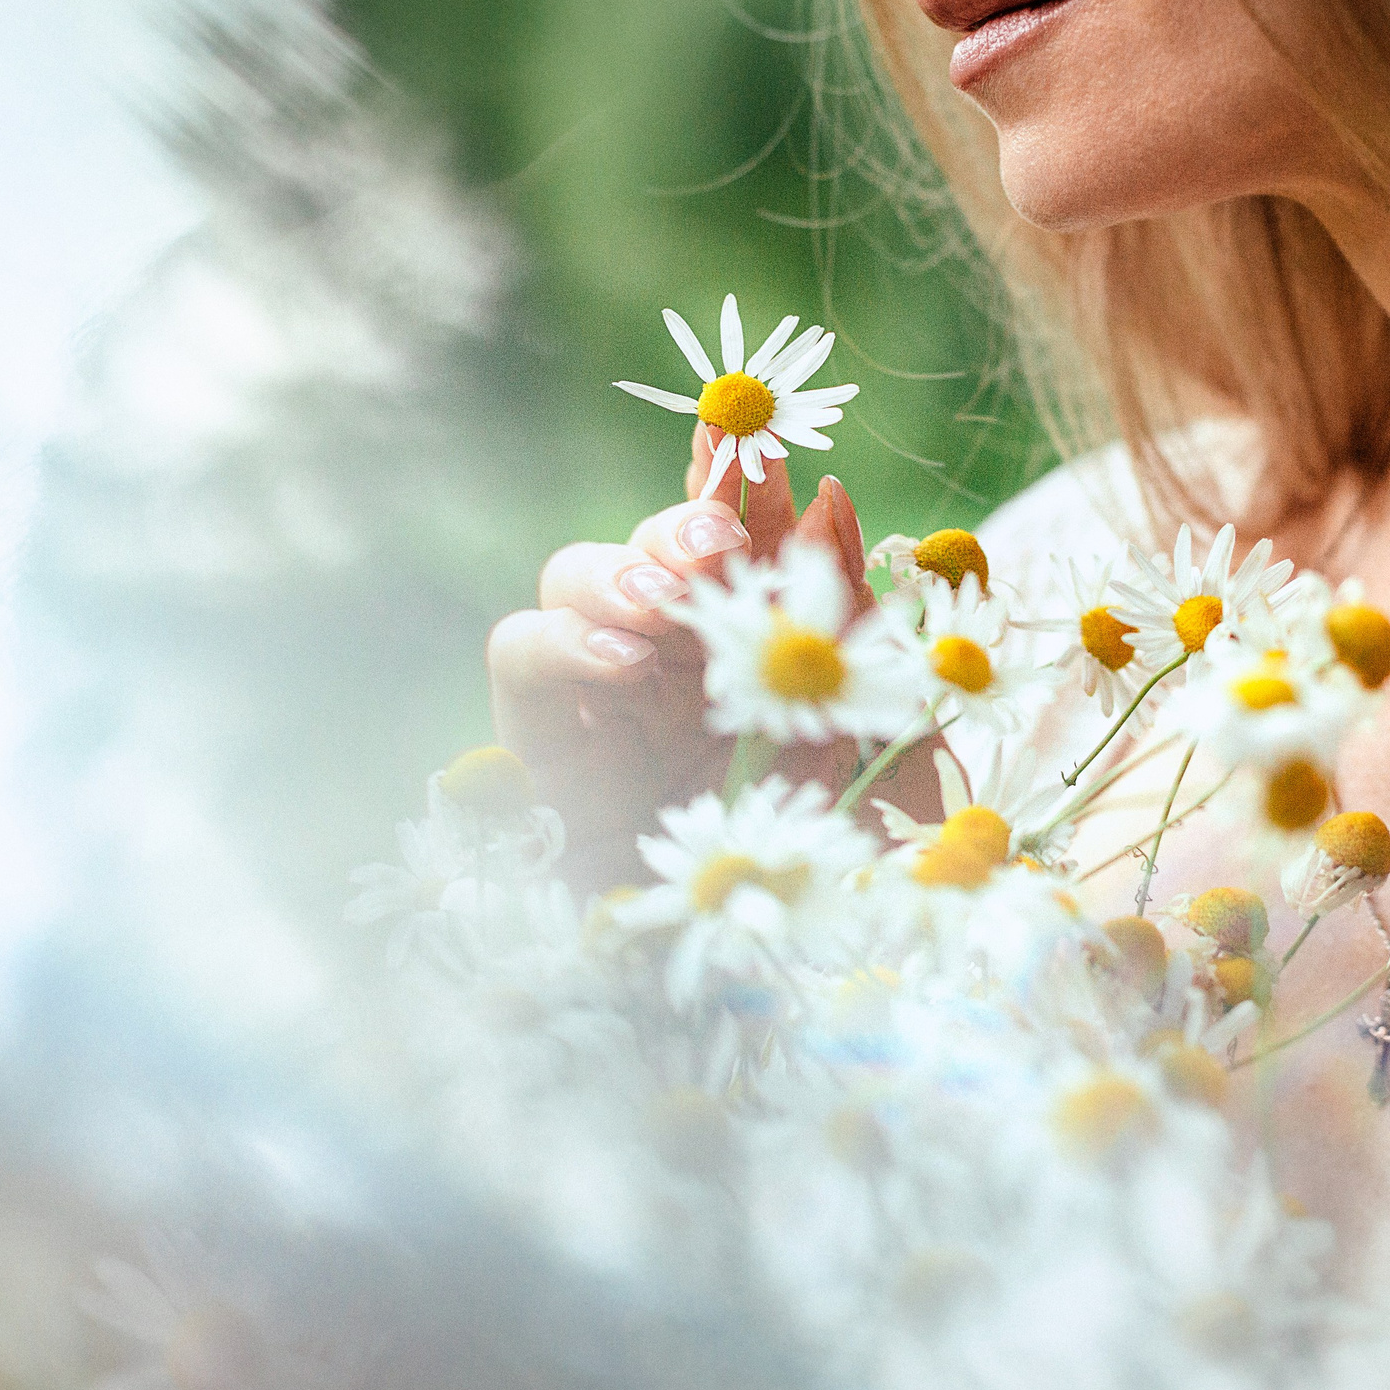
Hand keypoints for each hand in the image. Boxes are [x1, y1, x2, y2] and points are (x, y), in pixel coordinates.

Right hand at [487, 423, 892, 886]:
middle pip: (649, 540)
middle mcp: (668, 650)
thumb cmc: (821, 852)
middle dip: (679, 521)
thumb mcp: (872, 726)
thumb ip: (849, 613)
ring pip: (572, 572)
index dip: (734, 473)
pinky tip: (623, 665)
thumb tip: (829, 492)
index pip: (731, 530)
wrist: (760, 956)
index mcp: (749, 634)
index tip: (755, 433)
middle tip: (720, 544)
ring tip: (664, 610)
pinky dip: (562, 638)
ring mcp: (598, 688)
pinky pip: (517, 650)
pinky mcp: (540, 736)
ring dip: (617, 569)